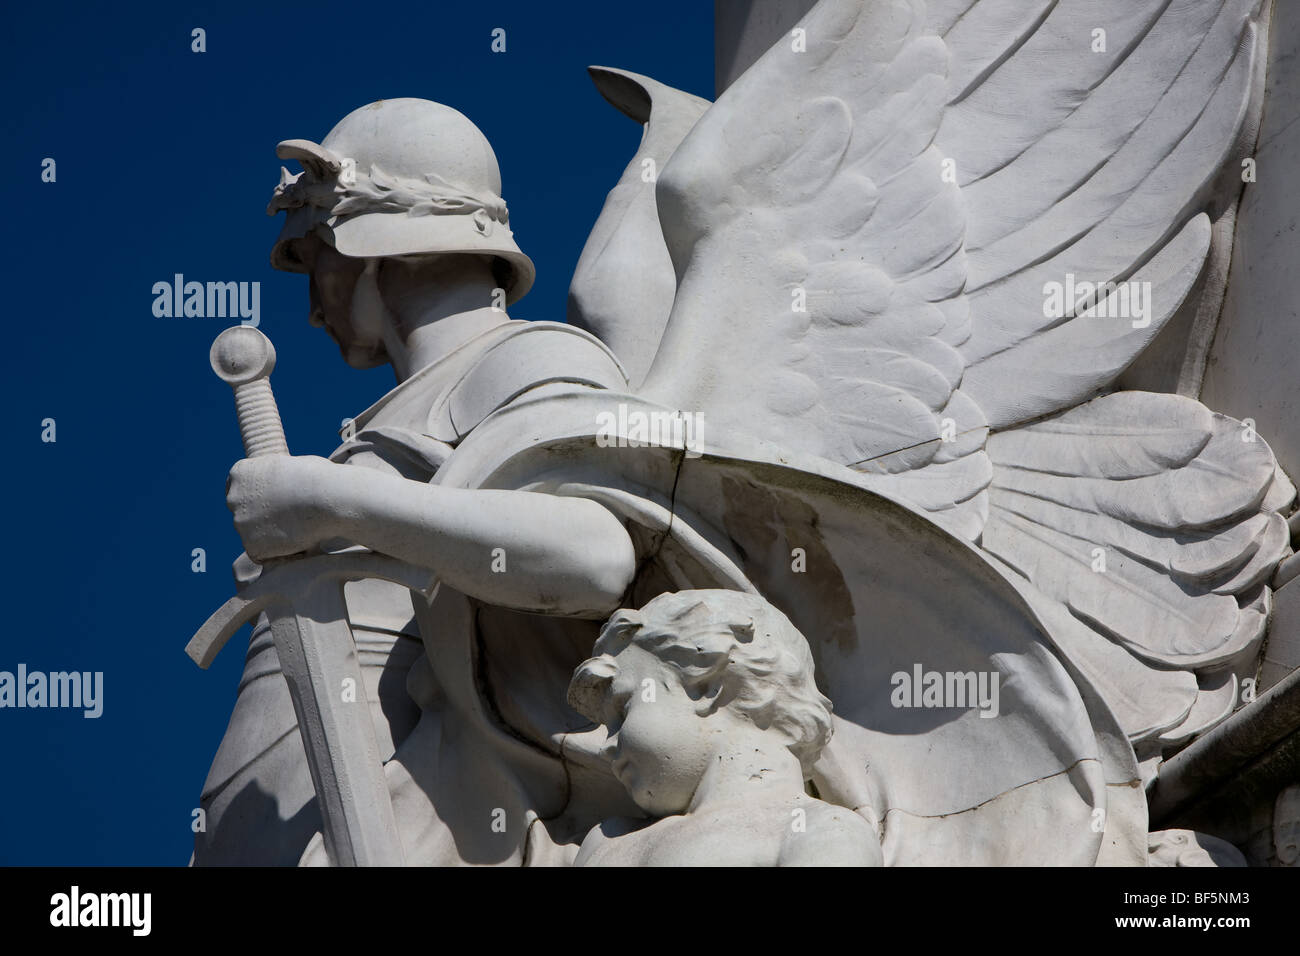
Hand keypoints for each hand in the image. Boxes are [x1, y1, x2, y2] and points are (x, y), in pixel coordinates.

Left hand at [225, 455, 353, 561]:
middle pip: (244, 514)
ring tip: (301, 530)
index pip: (240, 490)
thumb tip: (280, 489)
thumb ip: (276, 480)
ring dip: (272, 537)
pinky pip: (263, 555)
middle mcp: (234, 498)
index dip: (260, 498)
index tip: (277, 502)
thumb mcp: (290, 468)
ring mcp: (240, 523)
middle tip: (291, 519)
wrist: (329, 500)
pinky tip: (298, 543)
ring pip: (253, 536)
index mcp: (241, 473)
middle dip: (263, 519)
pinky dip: (279, 553)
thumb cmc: (319, 479)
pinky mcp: (251, 546)